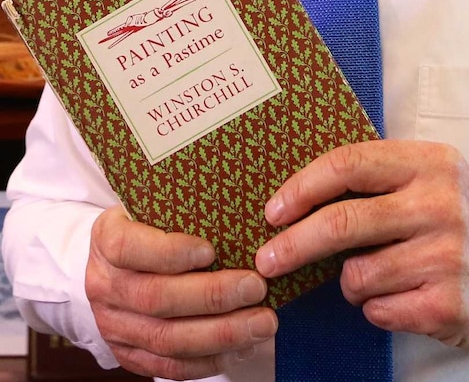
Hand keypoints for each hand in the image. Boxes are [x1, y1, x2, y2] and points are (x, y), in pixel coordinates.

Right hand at [86, 206, 277, 379]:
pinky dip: (210, 360)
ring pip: (167, 339)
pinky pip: (170, 366)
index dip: (169, 252)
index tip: (210, 251)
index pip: (128, 248)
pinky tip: (243, 347)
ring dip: (221, 334)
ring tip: (261, 323)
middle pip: (156, 298)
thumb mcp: (153, 205)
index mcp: (107, 240)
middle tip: (256, 287)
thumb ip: (183, 208)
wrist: (116, 263)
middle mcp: (105, 286)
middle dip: (212, 296)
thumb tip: (241, 209)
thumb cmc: (150, 225)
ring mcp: (114, 325)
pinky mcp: (129, 355)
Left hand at [255, 140, 468, 351]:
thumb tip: (302, 193)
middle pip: (342, 223)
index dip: (303, 187)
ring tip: (376, 278)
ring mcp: (446, 254)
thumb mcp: (435, 177)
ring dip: (351, 284)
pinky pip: (379, 311)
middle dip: (293, 245)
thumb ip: (383, 178)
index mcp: (429, 163)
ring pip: (357, 275)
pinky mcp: (449, 303)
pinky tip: (402, 298)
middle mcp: (438, 203)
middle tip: (265, 260)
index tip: (273, 210)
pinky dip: (377, 309)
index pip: (350, 164)